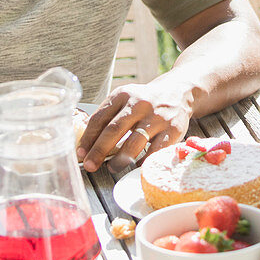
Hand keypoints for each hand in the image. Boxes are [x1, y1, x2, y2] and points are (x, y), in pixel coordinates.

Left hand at [77, 78, 193, 172]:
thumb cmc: (144, 102)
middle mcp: (140, 104)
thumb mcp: (125, 99)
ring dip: (119, 160)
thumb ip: (107, 116)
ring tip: (111, 168)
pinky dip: (143, 162)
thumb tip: (85, 143)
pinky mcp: (173, 129)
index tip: (80, 153)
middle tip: (89, 166)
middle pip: (114, 130)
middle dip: (98, 151)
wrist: (179, 92)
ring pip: (134, 142)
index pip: (99, 118)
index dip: (88, 138)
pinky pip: (155, 151)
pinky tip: (135, 166)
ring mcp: (157, 117)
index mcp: (123, 95)